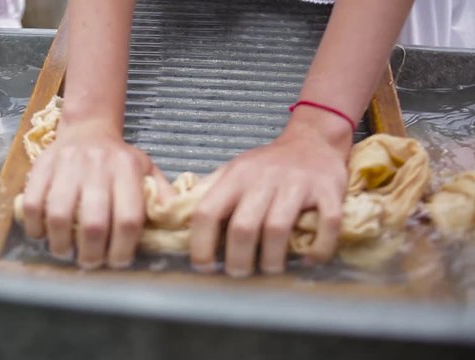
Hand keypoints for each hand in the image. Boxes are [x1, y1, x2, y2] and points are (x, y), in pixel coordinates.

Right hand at [22, 118, 173, 269]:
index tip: (118, 262)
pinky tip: (42, 235)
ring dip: (61, 244)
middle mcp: (98, 167)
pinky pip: (33, 203)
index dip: (123, 248)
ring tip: (65, 252)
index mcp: (127, 170)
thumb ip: (162, 193)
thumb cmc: (118, 158)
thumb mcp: (146, 169)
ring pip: (60, 215)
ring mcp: (68, 166)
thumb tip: (177, 220)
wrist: (87, 129)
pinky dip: (35, 226)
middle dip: (91, 253)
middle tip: (90, 263)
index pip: (129, 218)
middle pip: (94, 223)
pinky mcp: (42, 167)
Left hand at [190, 109, 351, 276]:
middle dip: (238, 260)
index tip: (204, 267)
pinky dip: (319, 248)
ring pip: (278, 229)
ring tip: (270, 270)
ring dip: (272, 259)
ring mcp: (297, 184)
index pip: (208, 212)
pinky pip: (326, 224)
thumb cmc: (268, 164)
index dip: (201, 245)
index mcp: (235, 176)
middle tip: (239, 274)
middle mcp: (263, 179)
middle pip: (243, 227)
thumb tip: (178, 216)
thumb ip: (210, 192)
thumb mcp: (234, 170)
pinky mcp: (329, 190)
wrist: (313, 140)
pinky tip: (309, 260)